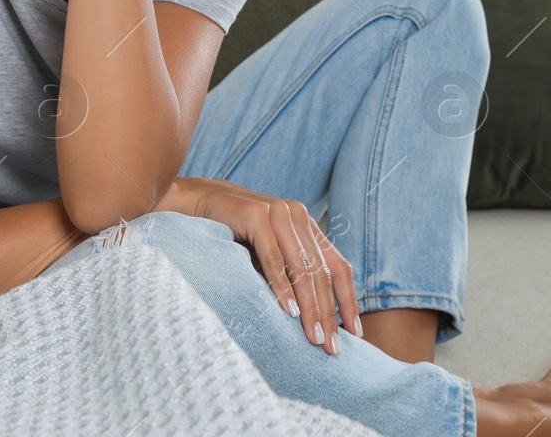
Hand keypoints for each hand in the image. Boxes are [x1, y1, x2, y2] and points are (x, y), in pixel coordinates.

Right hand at [162, 177, 360, 355]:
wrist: (195, 202)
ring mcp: (278, 212)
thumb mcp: (269, 254)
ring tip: (313, 337)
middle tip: (331, 347)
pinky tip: (289, 311)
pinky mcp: (255, 215)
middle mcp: (298, 215)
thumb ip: (292, 274)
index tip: (355, 333)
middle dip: (329, 313)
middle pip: (323, 272)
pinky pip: (273, 258)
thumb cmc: (232, 235)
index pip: (339, 266)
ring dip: (310, 306)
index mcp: (307, 225)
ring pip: (302, 268)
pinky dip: (283, 287)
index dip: (349, 300)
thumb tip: (317, 320)